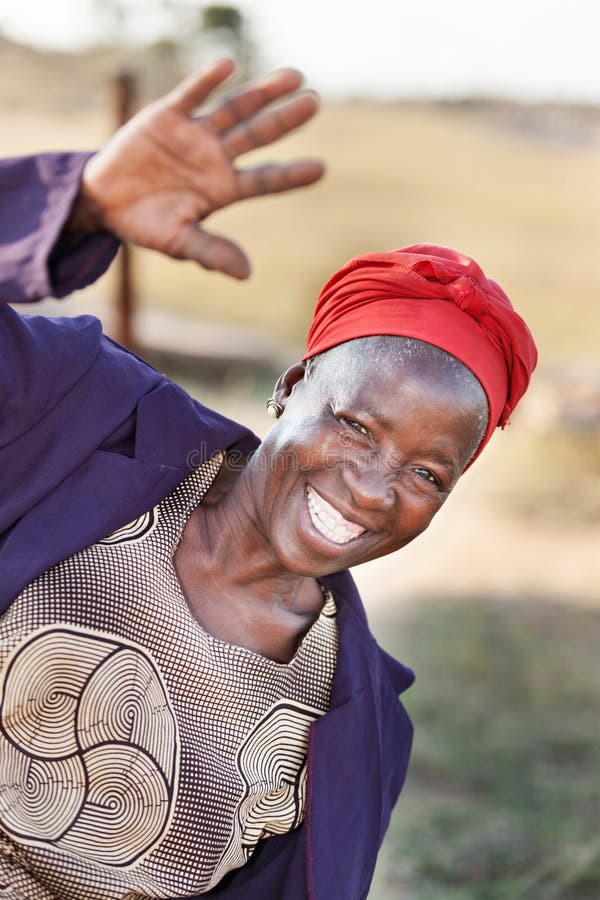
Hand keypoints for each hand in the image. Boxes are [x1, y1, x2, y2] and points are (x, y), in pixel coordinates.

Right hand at [69, 59, 323, 278]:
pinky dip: (207, 80)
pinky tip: (228, 66)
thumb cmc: (146, 225)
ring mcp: (194, 134)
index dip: (291, 175)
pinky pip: (191, 94)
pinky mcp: (167, 116)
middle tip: (315, 102)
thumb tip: (246, 274)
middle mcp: (215, 157)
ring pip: (234, 109)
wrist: (105, 203)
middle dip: (285, 120)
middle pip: (258, 135)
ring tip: (294, 76)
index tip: (321, 169)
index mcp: (223, 189)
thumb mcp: (179, 243)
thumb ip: (211, 252)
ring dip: (262, 93)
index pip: (265, 180)